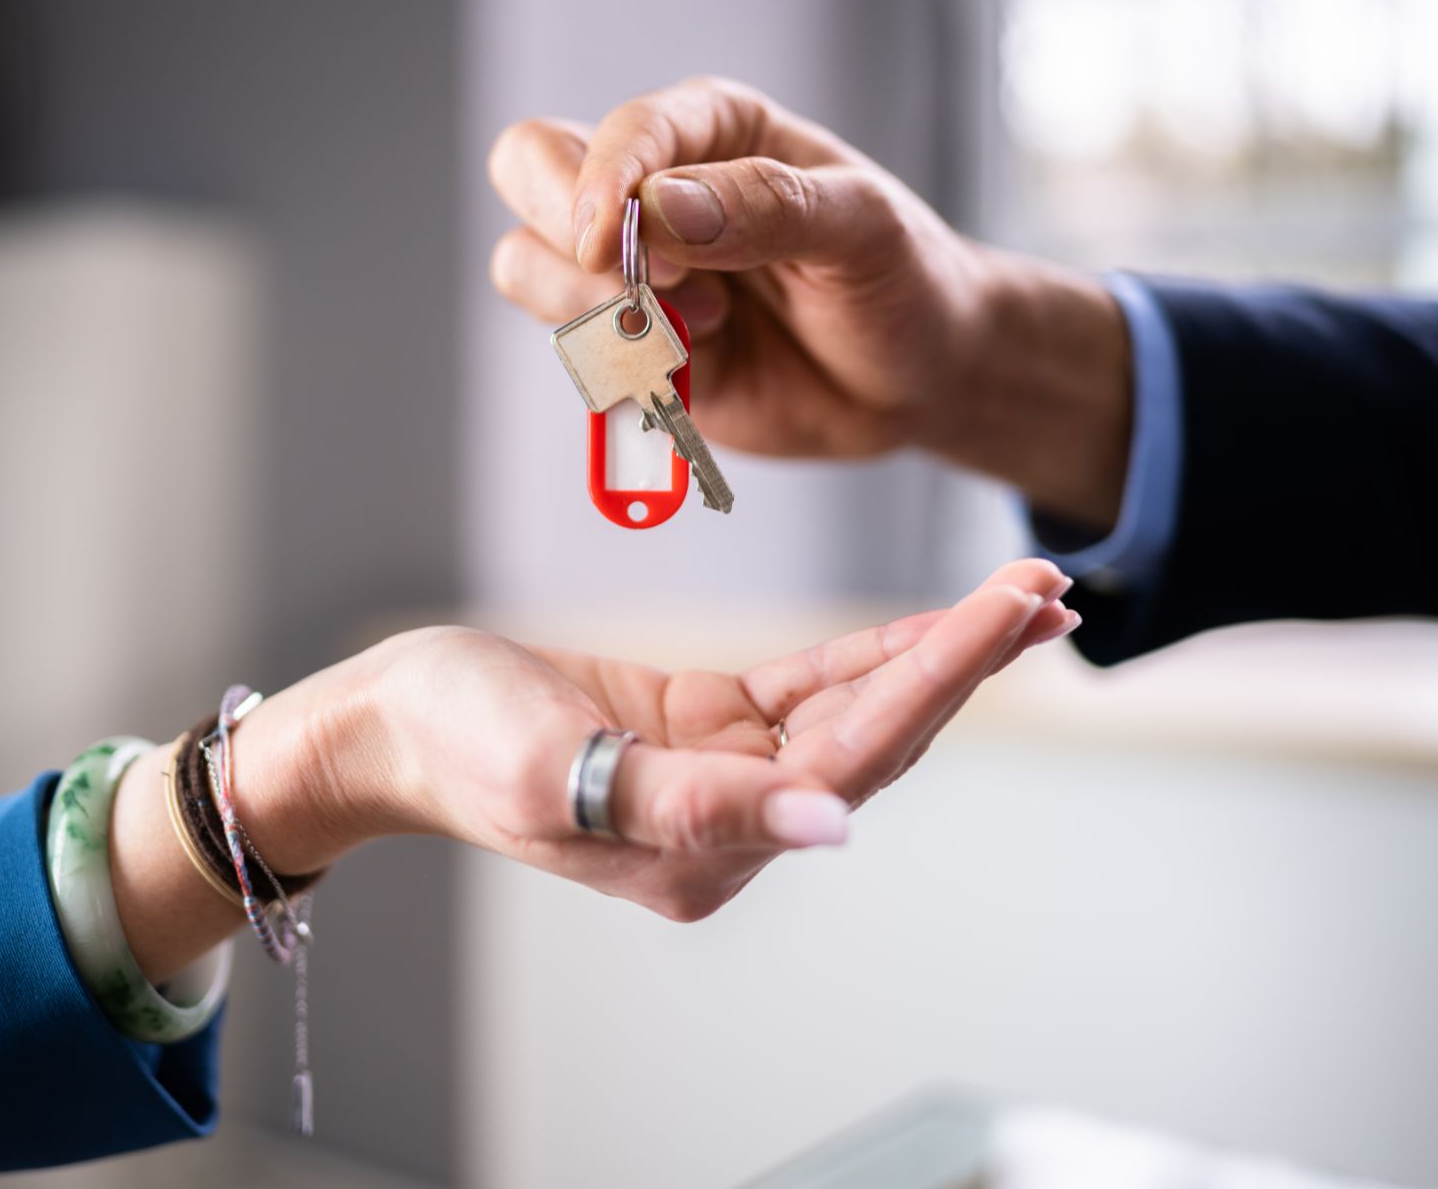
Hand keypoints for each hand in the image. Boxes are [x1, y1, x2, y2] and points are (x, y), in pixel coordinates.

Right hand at [236, 558, 1073, 921]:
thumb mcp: (552, 769)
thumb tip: (833, 827)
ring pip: (858, 711)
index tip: (1007, 610)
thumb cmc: (451, 741)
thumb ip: (693, 806)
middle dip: (964, 661)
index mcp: (703, 850)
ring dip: (938, 655)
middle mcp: (732, 826)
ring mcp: (725, 776)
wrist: (392, 721)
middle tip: (1046, 586)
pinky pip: (808, 687)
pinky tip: (937, 621)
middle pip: (875, 737)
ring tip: (1025, 596)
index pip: (850, 760)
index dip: (935, 679)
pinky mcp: (709, 728)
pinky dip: (872, 650)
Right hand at [488, 76, 1132, 530]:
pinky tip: (697, 374)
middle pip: (527, 170)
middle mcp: (653, 192)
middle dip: (563, 234)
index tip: (611, 241)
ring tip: (706, 328)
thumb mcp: (861, 227)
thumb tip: (658, 206)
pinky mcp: (634, 351)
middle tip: (642, 285)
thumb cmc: (903, 278)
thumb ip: (765, 204)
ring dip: (595, 312)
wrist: (924, 377)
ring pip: (527, 266)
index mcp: (708, 131)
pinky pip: (577, 356)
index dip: (596, 181)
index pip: (611, 133)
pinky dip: (617, 374)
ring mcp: (634, 274)